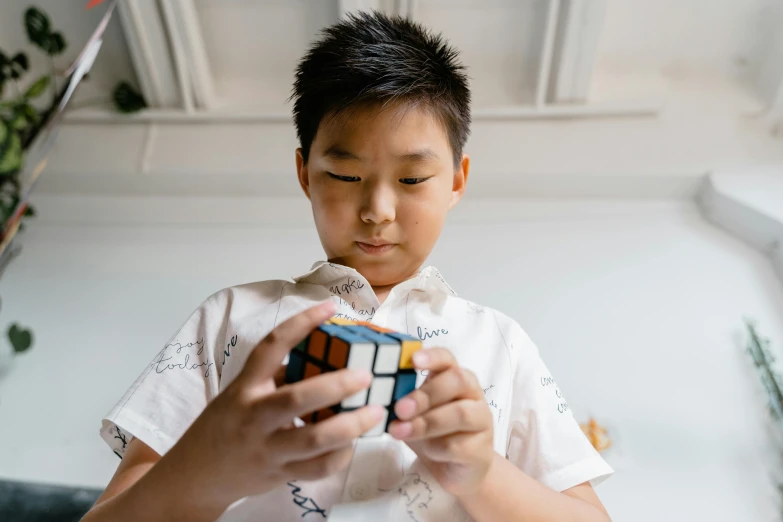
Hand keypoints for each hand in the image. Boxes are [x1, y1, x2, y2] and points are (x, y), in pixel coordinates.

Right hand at [168, 301, 385, 509]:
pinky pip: (316, 468)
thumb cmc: (226, 425)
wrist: (196, 475)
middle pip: (296, 399)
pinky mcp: (278, 475)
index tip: (330, 307)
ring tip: (376, 411)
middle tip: (366, 374)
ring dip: (350, 425)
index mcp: (245, 387)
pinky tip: (353, 443)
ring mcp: (266, 449)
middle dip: (336, 385)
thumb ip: (277, 375)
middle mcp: (253, 416)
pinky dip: (340, 455)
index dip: (301, 324)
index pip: (271, 346)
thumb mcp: (242, 392)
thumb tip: (325, 351)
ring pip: (312, 440)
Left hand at [388, 348, 494, 495]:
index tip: (413, 361)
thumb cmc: (432, 434)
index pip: (448, 358)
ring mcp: (482, 421)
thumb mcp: (414, 414)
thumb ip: (403, 401)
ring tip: (400, 432)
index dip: (432, 357)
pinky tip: (427, 451)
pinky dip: (436, 448)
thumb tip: (379, 396)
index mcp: (454, 379)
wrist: (453, 470)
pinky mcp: (482, 450)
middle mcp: (472, 395)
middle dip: (426, 394)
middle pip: (457, 380)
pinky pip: (458, 445)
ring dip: (426, 423)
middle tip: (400, 409)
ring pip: (460, 413)